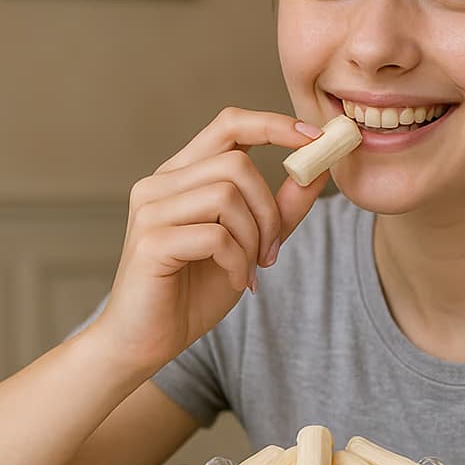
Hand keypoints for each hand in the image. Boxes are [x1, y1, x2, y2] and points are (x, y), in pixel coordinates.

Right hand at [90, 107, 328, 374]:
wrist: (145, 341)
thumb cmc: (193, 291)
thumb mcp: (249, 243)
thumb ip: (280, 208)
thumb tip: (319, 168)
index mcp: (181, 175)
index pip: (229, 123)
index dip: (275, 125)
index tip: (316, 138)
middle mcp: (160, 183)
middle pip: (237, 163)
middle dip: (268, 208)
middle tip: (271, 250)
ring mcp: (151, 210)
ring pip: (227, 194)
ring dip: (253, 238)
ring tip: (249, 267)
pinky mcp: (151, 241)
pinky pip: (216, 235)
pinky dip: (237, 261)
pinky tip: (235, 282)